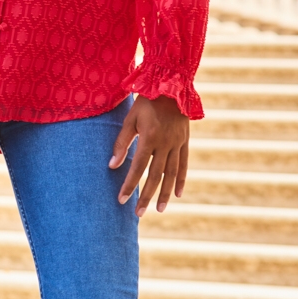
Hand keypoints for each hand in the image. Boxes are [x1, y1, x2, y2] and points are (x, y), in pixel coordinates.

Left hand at [109, 95, 188, 216]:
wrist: (170, 85)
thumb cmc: (146, 101)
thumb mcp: (130, 118)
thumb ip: (122, 142)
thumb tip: (112, 165)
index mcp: (150, 137)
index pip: (138, 167)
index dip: (130, 185)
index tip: (122, 200)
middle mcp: (165, 143)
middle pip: (155, 176)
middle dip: (147, 196)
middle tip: (138, 214)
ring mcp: (177, 143)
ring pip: (171, 174)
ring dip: (165, 193)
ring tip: (160, 210)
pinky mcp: (184, 141)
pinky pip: (184, 164)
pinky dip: (181, 180)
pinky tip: (178, 194)